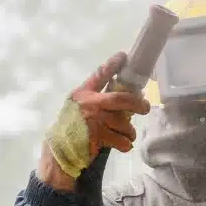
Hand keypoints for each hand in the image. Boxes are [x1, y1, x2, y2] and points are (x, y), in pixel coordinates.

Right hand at [43, 52, 150, 181]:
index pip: (99, 74)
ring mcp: (93, 119)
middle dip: (137, 103)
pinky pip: (120, 139)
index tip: (123, 56)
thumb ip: (95, 98)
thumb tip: (124, 94)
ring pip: (123, 122)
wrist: (59, 150)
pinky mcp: (97, 136)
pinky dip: (126, 143)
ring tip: (129, 134)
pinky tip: (125, 144)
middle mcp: (88, 103)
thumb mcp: (78, 106)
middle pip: (120, 99)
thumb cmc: (72, 126)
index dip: (112, 65)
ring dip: (130, 130)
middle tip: (146, 107)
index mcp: (83, 93)